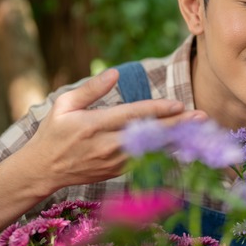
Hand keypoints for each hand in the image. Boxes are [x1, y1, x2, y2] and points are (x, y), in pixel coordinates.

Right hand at [28, 68, 206, 192]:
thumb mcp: (63, 104)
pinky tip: (183, 144)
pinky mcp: (117, 172)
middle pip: (149, 135)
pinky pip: (146, 160)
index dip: (157, 110)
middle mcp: (106, 146)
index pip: (132, 115)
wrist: (43, 170)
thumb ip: (90, 89)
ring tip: (200, 130)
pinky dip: (165, 153)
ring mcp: (113, 162)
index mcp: (93, 125)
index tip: (179, 104)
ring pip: (152, 150)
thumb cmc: (53, 132)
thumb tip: (115, 73)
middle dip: (178, 126)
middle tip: (202, 117)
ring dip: (177, 139)